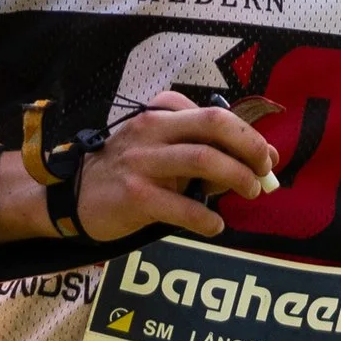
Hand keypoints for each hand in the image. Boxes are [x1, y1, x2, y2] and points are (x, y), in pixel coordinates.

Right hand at [73, 88, 280, 243]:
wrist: (74, 196)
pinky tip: (215, 225)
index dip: (248, 134)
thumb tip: (261, 159)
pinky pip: (183, 206)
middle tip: (264, 171)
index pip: (215, 114)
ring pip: (204, 159)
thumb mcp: (160, 148)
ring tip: (250, 192)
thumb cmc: (126, 171)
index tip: (265, 156)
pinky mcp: (135, 196)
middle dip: (250, 146)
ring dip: (237, 177)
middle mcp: (152, 130)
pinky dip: (207, 219)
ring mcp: (142, 162)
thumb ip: (202, 147)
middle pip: (215, 124)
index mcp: (161, 114)